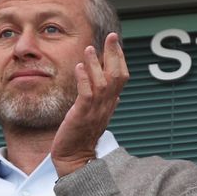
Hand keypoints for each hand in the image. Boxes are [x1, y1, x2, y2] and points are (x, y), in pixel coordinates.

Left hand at [51, 33, 128, 176]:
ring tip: (90, 48)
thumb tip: (116, 95)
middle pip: (117, 76)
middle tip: (112, 37)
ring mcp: (95, 111)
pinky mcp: (82, 116)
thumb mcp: (97, 116)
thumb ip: (105, 104)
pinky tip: (80, 67)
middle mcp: (106, 106)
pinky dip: (84, 79)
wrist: (74, 158)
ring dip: (96, 64)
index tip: (115, 42)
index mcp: (110, 104)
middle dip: (115, 55)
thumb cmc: (82, 137)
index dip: (120, 59)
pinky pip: (86, 95)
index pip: (121, 78)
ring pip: (102, 83)